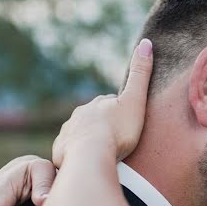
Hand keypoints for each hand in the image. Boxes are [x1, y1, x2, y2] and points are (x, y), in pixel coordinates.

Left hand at [52, 38, 152, 167]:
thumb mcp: (135, 101)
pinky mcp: (60, 151)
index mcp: (97, 104)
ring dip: (90, 141)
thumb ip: (140, 74)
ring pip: (80, 134)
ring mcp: (68, 133)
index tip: (127, 120)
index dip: (119, 110)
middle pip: (93, 118)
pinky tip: (87, 163)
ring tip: (102, 155)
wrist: (90, 156)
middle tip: (116, 140)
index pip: (109, 103)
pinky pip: (69, 152)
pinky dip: (78, 156)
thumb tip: (146, 41)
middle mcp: (79, 115)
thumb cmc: (117, 131)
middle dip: (103, 125)